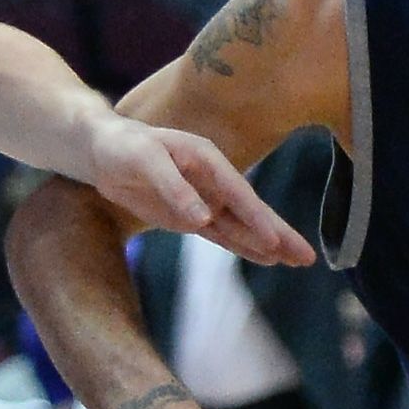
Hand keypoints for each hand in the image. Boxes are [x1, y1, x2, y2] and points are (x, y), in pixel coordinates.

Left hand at [85, 115, 313, 266]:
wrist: (101, 151)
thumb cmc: (122, 147)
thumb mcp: (144, 161)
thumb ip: (173, 189)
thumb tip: (202, 219)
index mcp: (207, 159)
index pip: (238, 193)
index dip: (257, 218)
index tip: (275, 241)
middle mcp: (213, 181)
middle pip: (251, 212)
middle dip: (279, 235)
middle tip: (307, 257)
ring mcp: (205, 200)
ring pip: (242, 227)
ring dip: (268, 244)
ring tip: (298, 261)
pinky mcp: (191, 217)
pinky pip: (222, 235)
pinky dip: (244, 247)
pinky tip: (266, 258)